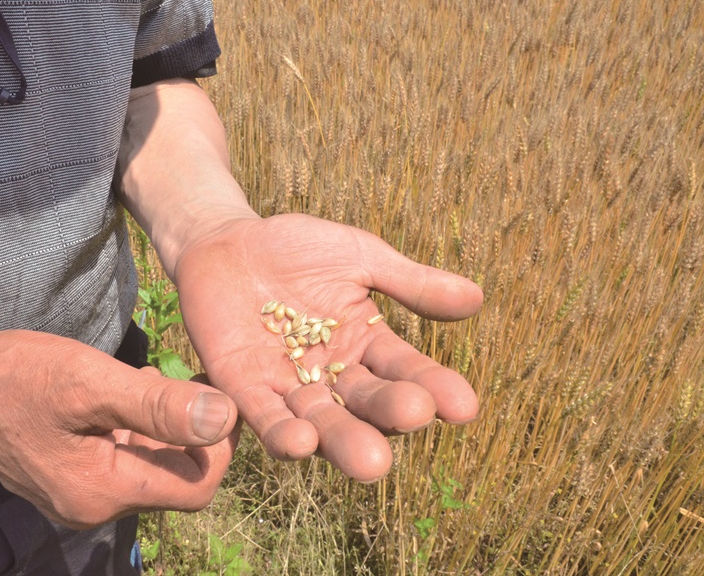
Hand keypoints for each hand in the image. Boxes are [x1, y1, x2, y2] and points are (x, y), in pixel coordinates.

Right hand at [0, 330, 240, 527]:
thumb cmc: (13, 377)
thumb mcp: (90, 382)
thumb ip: (158, 406)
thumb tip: (226, 418)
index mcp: (102, 492)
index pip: (196, 487)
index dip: (219, 446)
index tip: (216, 394)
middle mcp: (93, 508)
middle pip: (174, 480)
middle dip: (190, 432)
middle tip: (179, 378)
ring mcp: (78, 499)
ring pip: (149, 469)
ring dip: (162, 428)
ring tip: (146, 380)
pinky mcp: (68, 481)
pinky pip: (122, 463)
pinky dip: (136, 430)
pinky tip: (122, 393)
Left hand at [173, 213, 481, 482]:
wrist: (226, 241)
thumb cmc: (297, 248)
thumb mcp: (360, 257)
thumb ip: (410, 282)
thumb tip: (476, 298)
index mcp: (368, 345)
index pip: (406, 371)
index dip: (435, 388)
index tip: (464, 406)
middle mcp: (333, 376)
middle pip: (366, 404)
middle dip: (390, 414)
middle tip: (414, 418)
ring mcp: (288, 386)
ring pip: (321, 421)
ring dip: (342, 441)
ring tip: (369, 461)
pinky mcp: (243, 388)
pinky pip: (264, 417)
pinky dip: (282, 433)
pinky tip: (301, 443)